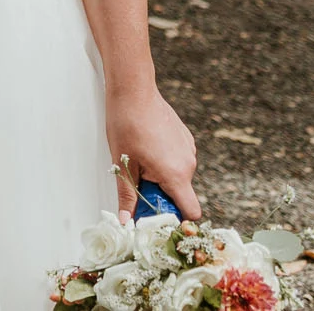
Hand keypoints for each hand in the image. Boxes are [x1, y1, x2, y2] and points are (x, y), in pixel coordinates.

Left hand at [107, 84, 200, 220]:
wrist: (134, 91)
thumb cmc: (126, 125)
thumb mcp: (122, 164)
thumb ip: (127, 196)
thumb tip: (127, 222)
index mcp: (176, 174)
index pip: (191, 211)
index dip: (176, 219)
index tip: (157, 217)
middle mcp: (189, 164)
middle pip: (181, 194)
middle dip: (161, 196)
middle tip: (138, 185)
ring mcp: (189, 150)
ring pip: (179, 177)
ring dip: (162, 177)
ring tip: (139, 161)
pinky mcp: (186, 139)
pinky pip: (178, 160)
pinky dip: (166, 162)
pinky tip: (147, 148)